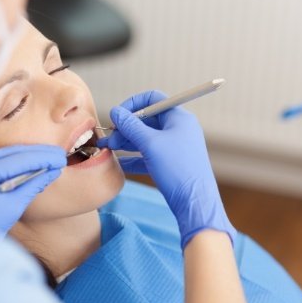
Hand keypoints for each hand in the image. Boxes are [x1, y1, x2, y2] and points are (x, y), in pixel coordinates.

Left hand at [0, 145, 65, 235]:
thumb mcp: (13, 207)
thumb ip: (33, 184)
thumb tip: (54, 170)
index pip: (18, 160)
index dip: (42, 158)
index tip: (61, 158)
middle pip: (10, 152)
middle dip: (36, 153)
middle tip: (59, 155)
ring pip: (3, 154)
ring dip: (26, 155)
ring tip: (49, 157)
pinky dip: (14, 161)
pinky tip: (31, 162)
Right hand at [97, 91, 235, 248]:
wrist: (194, 203)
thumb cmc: (177, 169)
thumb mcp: (150, 144)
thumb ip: (130, 126)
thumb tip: (115, 111)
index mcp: (178, 118)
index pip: (153, 99)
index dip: (132, 104)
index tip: (117, 116)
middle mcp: (177, 129)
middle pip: (146, 120)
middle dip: (125, 127)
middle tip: (108, 138)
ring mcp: (174, 146)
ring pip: (145, 138)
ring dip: (125, 142)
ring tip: (107, 149)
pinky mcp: (169, 163)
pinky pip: (148, 155)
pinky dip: (133, 157)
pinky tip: (119, 163)